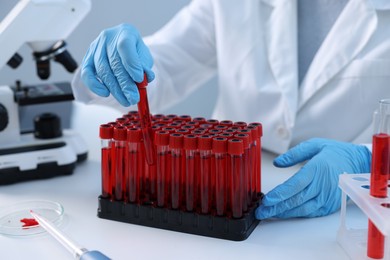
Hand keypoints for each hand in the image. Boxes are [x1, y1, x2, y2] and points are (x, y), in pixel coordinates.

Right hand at [80, 23, 154, 105]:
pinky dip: (95, 85)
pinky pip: (87, 74)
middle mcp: (108, 37)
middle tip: (133, 97)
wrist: (125, 49)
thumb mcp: (145, 57)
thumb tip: (145, 78)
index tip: (139, 79)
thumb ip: (145, 67)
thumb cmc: (135, 53)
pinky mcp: (87, 58)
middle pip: (114, 62)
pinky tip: (105, 93)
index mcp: (125, 32)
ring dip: (115, 89)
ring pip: (103, 70)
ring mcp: (96, 47)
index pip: (125, 46)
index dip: (132, 64)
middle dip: (125, 84)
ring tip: (125, 100)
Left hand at [256, 138, 370, 218]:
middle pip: (295, 200)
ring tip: (269, 214)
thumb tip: (277, 162)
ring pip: (302, 209)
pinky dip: (297, 214)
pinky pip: (311, 212)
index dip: (279, 194)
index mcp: (316, 169)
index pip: (294, 185)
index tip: (266, 200)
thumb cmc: (336, 153)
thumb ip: (294, 154)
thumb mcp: (314, 145)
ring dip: (284, 212)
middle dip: (276, 207)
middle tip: (261, 211)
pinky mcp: (330, 204)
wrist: (359, 163)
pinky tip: (285, 213)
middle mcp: (322, 185)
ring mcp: (326, 197)